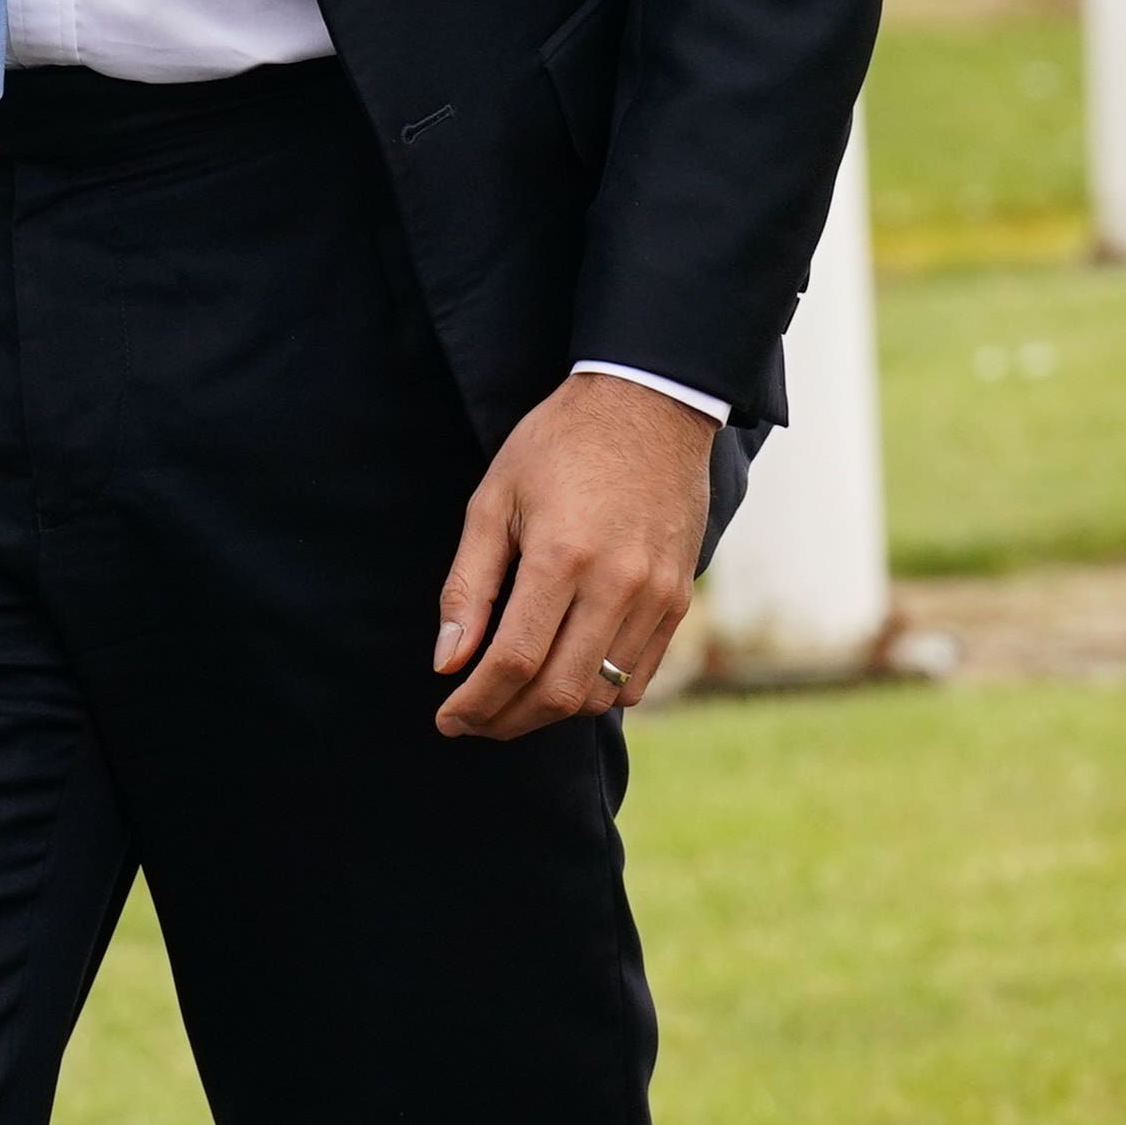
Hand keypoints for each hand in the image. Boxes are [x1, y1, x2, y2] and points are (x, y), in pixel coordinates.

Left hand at [433, 371, 715, 738]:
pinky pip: (639, 677)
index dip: (474, 702)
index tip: (447, 718)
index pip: (512, 661)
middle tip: (472, 720)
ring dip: (550, 714)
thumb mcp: (494, 498)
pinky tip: (564, 680)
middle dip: (505, 720)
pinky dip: (598, 695)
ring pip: (601, 695)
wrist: (649, 404)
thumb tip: (448, 663)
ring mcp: (656, 596)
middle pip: (558, 692)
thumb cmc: (558, 444)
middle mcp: (617, 584)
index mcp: (562, 555)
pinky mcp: (678, 599)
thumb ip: (468, 585)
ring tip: (511, 704)